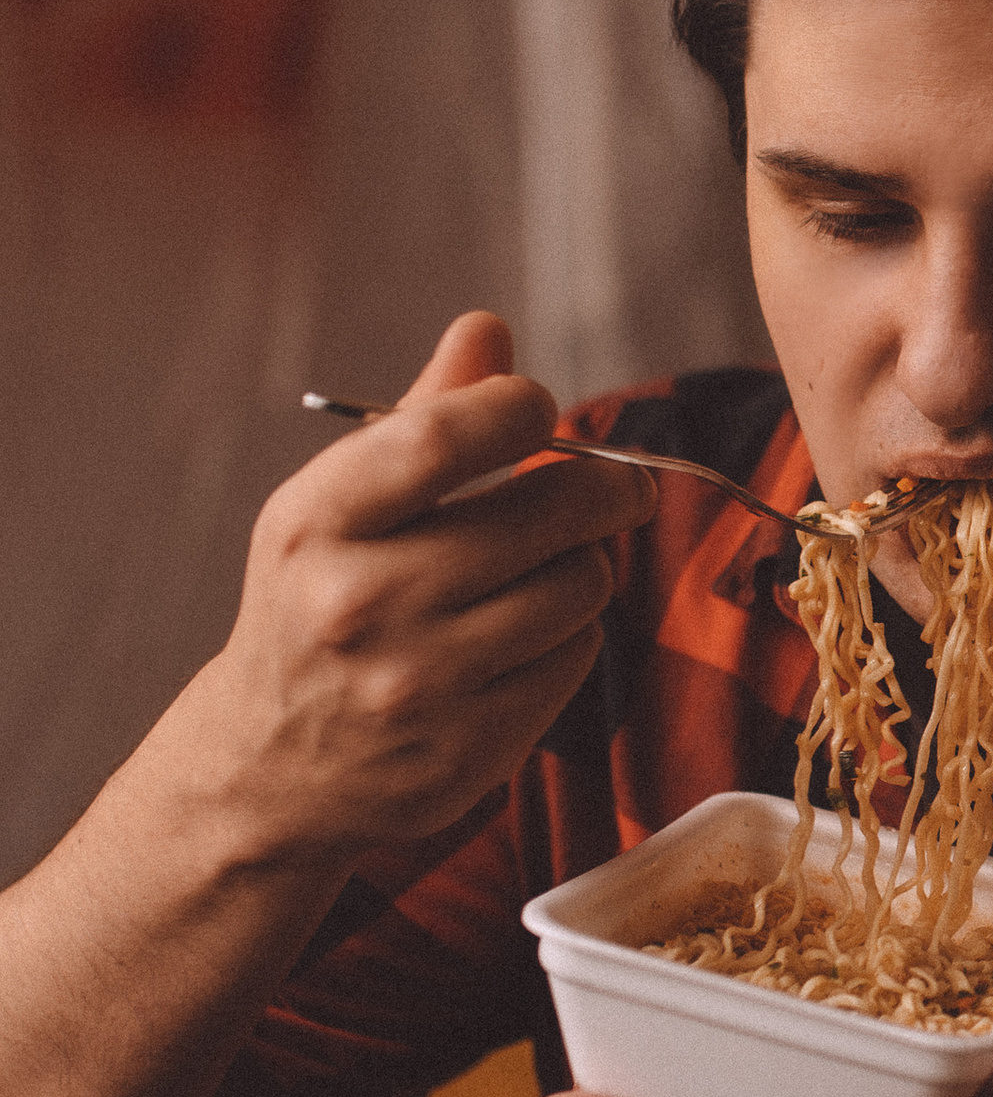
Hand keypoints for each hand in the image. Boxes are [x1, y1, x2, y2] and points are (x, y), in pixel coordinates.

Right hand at [176, 313, 654, 872]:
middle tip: (619, 483)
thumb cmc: (319, 604)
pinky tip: (531, 630)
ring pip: (579, 584)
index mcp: (316, 524)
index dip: (518, 407)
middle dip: (603, 484)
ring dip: (585, 562)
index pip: (440, 437)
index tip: (538, 409)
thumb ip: (419, 418)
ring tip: (552, 562)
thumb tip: (490, 328)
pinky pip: (577, 655)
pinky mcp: (471, 746)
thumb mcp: (336, 507)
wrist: (270, 768)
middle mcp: (361, 603)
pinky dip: (572, 631)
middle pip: (547, 510)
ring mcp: (418, 683)